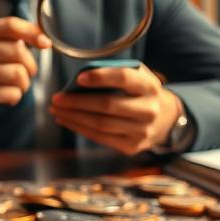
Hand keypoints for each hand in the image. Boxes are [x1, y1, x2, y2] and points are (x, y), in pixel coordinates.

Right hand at [0, 17, 50, 132]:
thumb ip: (9, 38)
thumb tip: (43, 37)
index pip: (10, 25)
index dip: (33, 33)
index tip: (46, 43)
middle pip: (19, 51)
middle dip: (30, 65)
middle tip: (25, 73)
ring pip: (19, 74)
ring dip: (24, 83)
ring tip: (15, 86)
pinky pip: (14, 93)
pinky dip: (15, 97)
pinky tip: (6, 97)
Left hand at [48, 64, 182, 154]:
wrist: (164, 119)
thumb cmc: (139, 92)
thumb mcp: (135, 76)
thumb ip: (112, 73)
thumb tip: (78, 80)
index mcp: (149, 86)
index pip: (124, 78)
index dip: (101, 78)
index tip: (79, 78)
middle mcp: (148, 110)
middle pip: (108, 105)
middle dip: (78, 102)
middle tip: (56, 98)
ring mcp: (142, 131)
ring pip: (101, 124)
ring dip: (73, 117)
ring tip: (56, 110)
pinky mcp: (132, 146)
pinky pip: (100, 137)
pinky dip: (80, 128)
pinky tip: (66, 120)